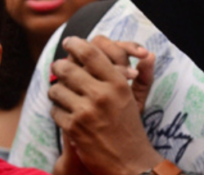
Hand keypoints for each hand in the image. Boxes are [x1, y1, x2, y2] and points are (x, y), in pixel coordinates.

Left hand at [49, 37, 161, 174]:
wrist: (129, 163)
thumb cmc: (131, 128)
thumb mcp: (136, 99)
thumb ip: (140, 75)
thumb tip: (148, 55)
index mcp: (118, 83)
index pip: (91, 53)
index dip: (76, 44)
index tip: (69, 42)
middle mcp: (102, 94)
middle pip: (67, 68)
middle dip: (58, 66)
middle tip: (57, 66)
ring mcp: (86, 111)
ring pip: (56, 90)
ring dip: (56, 92)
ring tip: (62, 94)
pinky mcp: (73, 128)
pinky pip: (54, 110)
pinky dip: (58, 112)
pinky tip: (67, 115)